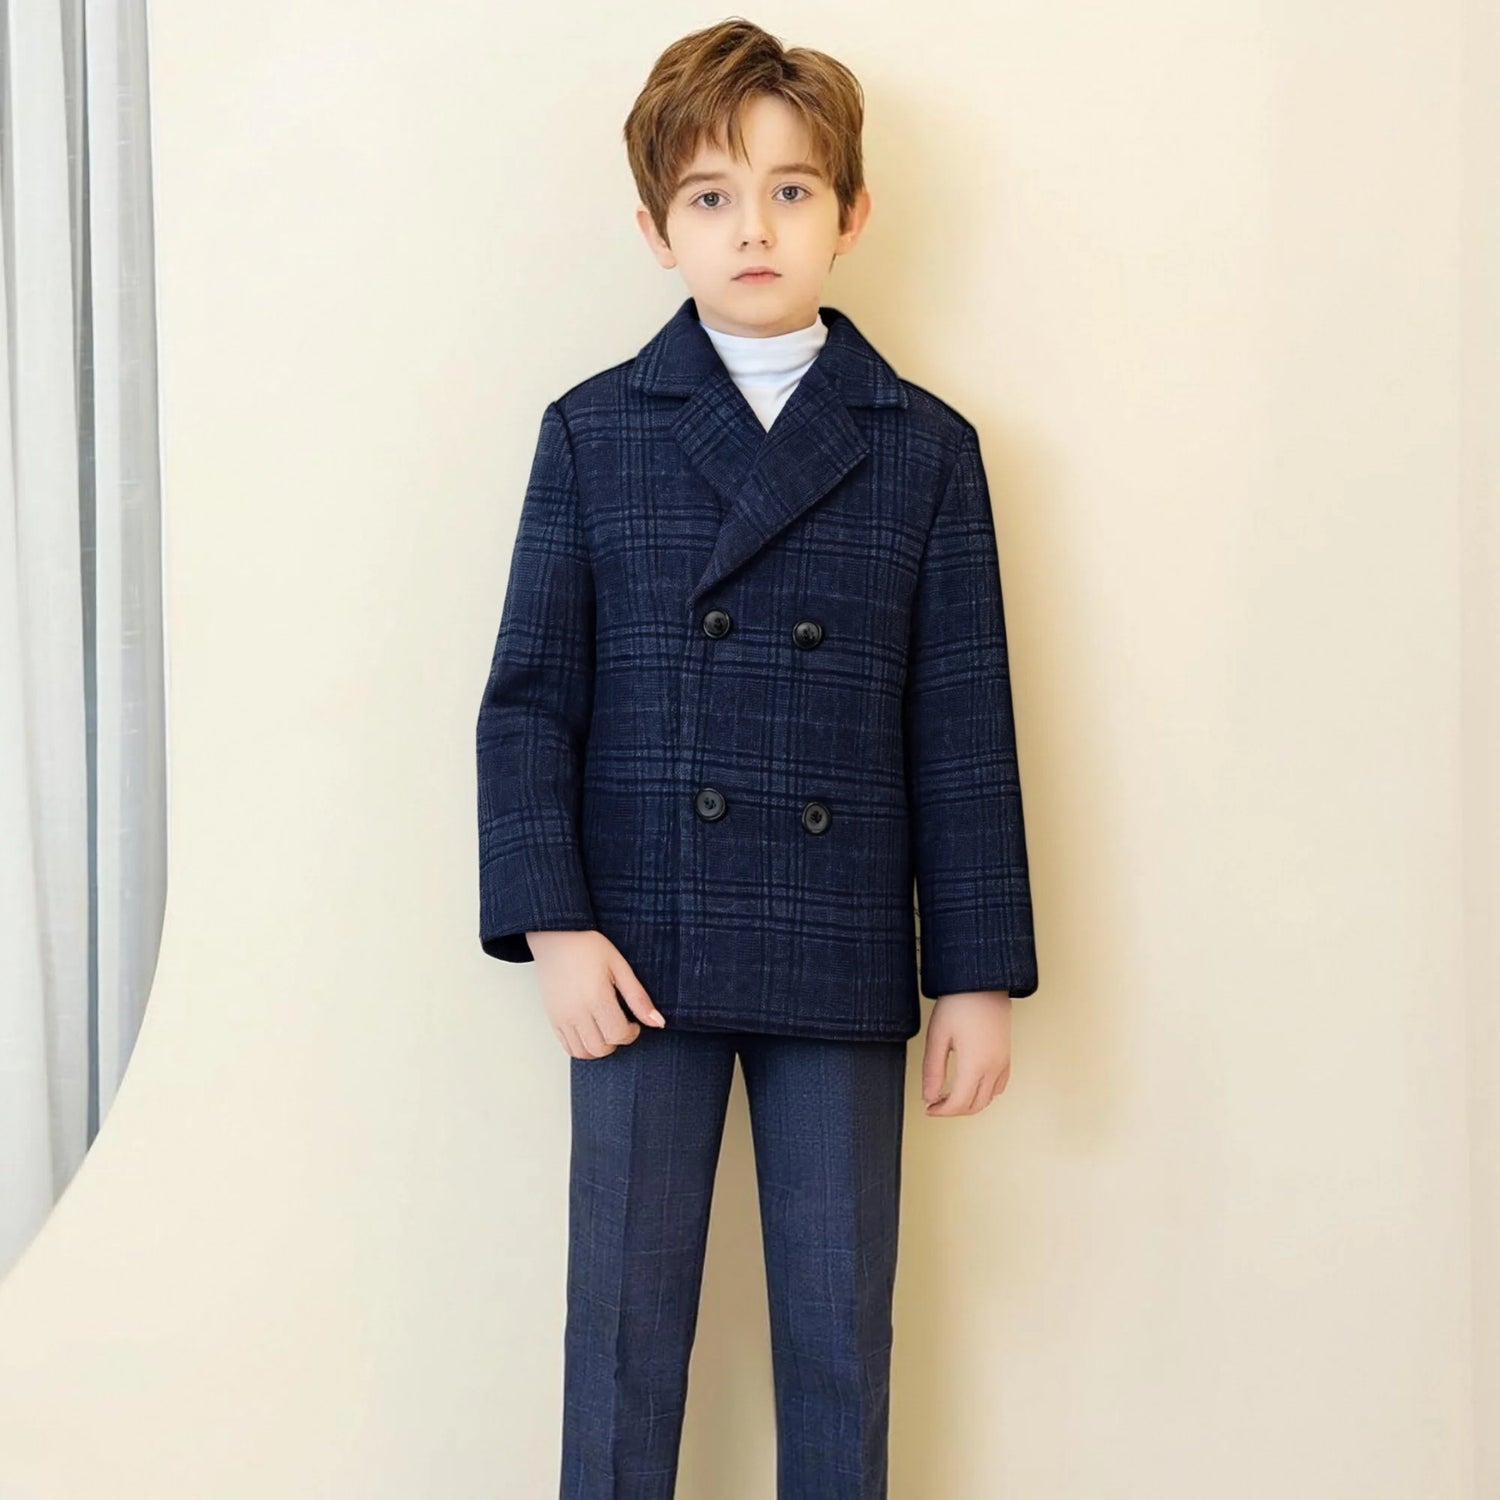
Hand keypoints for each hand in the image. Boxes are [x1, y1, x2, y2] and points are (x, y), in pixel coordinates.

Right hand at [527, 929, 664, 1057]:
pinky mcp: (552, 1019)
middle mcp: (576, 1012)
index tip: (634, 1022)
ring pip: (583, 1053)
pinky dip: (582, 1047)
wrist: (556, 936)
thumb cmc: (588, 947)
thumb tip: (658, 1022)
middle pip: (601, 1048)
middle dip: (616, 1041)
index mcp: (596, 997)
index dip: (632, 1033)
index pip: (618, 1035)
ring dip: (599, 1047)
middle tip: (620, 1024)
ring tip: (605, 1028)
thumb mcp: (620, 967)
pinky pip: (568, 1047)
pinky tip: (591, 1030)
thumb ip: (638, 998)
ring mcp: (561, 1017)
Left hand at [921, 990, 1011, 1115]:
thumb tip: (929, 1096)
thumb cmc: (959, 1004)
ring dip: (969, 1103)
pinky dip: (984, 1093)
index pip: (958, 1103)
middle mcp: (993, 1067)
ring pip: (988, 1099)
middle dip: (953, 1110)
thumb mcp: (937, 1037)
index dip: (941, 1111)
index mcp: (975, 1065)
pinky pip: (999, 1086)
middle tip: (935, 1103)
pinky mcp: (1006, 1055)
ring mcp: (1003, 1062)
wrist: (982, 983)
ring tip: (949, 1095)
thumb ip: (933, 1071)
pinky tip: (970, 1084)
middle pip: (975, 1105)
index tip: (929, 1108)